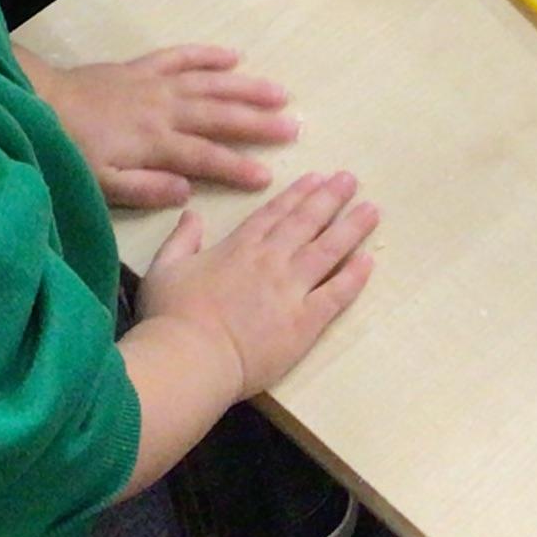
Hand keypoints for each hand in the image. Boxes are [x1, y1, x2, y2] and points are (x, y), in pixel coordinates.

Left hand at [29, 46, 297, 210]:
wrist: (39, 103)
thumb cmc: (70, 151)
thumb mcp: (99, 185)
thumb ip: (144, 189)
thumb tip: (187, 192)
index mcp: (155, 144)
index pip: (206, 158)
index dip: (238, 167)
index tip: (268, 176)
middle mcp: (165, 110)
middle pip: (220, 116)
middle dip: (258, 123)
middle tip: (293, 127)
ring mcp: (156, 84)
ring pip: (210, 83)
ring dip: (246, 88)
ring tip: (280, 93)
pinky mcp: (143, 66)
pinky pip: (182, 56)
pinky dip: (208, 55)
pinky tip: (234, 56)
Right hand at [137, 171, 377, 400]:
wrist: (191, 358)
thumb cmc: (171, 318)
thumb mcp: (164, 270)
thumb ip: (180, 239)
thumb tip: (191, 214)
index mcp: (238, 248)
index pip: (274, 214)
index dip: (298, 194)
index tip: (317, 178)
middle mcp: (270, 261)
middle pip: (306, 222)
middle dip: (330, 198)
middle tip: (351, 180)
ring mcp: (291, 289)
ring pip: (328, 250)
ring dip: (351, 228)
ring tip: (372, 210)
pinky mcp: (305, 321)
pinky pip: (336, 294)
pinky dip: (354, 276)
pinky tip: (369, 261)